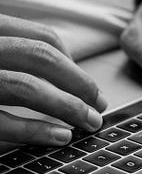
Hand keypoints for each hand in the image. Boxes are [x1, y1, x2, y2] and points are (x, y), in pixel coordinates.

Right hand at [0, 14, 107, 145]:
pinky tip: (61, 136)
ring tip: (90, 122)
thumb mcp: (2, 52)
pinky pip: (3, 122)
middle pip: (42, 58)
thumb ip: (24, 55)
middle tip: (100, 105)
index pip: (43, 37)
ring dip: (68, 107)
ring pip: (27, 87)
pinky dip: (37, 130)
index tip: (90, 86)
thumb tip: (70, 73)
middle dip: (80, 83)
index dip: (73, 63)